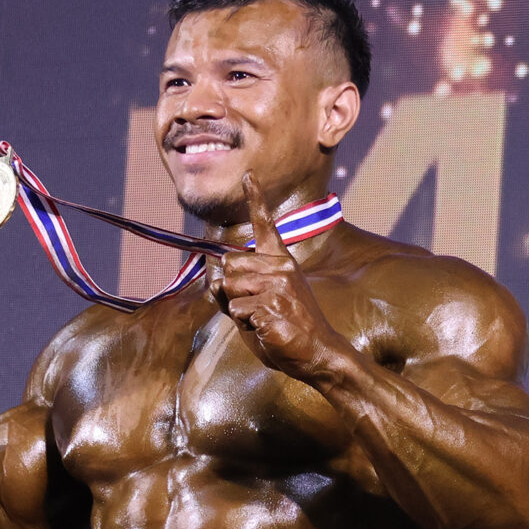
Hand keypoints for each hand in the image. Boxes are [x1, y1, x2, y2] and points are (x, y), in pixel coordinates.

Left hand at [208, 174, 347, 379]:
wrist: (317, 353)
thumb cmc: (285, 329)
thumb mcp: (255, 306)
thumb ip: (232, 290)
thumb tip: (211, 278)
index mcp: (281, 261)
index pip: (265, 225)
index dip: (256, 198)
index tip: (248, 175)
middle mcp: (281, 266)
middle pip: (228, 264)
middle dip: (230, 289)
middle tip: (256, 307)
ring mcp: (279, 284)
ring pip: (228, 287)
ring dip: (236, 309)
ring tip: (263, 318)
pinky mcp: (273, 304)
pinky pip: (236, 309)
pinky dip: (244, 323)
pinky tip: (266, 327)